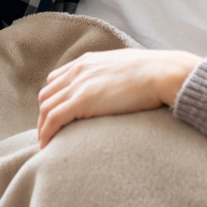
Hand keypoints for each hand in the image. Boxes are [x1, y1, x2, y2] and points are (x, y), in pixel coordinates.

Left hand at [37, 49, 200, 147]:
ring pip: (46, 107)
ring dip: (42, 127)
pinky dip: (46, 132)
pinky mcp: (83, 100)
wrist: (163, 72)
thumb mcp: (126, 67)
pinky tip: (47, 145)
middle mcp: (78, 70)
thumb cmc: (154, 73)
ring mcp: (79, 84)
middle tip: (49, 134)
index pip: (56, 79)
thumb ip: (114, 75)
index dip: (53, 99)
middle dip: (44, 115)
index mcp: (88, 61)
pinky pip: (53, 118)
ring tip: (47, 143)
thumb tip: (121, 88)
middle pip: (47, 94)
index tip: (56, 116)